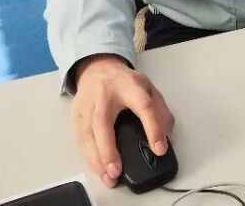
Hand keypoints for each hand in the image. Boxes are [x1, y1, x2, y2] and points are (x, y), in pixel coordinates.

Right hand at [71, 54, 174, 188]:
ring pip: (87, 133)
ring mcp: (88, 104)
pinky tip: (97, 168)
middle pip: (103, 121)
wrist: (99, 68)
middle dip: (108, 149)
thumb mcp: (148, 88)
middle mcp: (105, 94)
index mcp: (130, 86)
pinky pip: (79, 139)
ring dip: (96, 159)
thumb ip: (161, 110)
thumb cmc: (124, 82)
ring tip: (108, 177)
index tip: (159, 148)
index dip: (153, 128)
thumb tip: (168, 136)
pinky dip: (88, 156)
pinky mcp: (76, 114)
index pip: (144, 106)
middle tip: (116, 171)